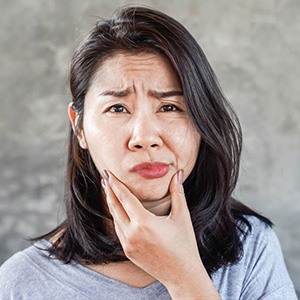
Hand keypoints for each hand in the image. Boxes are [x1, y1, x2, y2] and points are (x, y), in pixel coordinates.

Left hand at [101, 170, 219, 298]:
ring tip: (109, 192)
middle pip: (115, 207)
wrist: (182, 275)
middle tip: (105, 178)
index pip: (125, 198)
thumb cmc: (184, 245)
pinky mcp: (128, 252)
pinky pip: (118, 230)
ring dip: (111, 204)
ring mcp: (128, 244)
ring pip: (115, 219)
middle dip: (109, 191)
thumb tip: (178, 173)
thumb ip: (177, 192)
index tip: (108, 173)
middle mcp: (132, 233)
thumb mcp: (182, 216)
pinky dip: (116, 218)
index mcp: (144, 222)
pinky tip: (117, 212)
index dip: (115, 184)